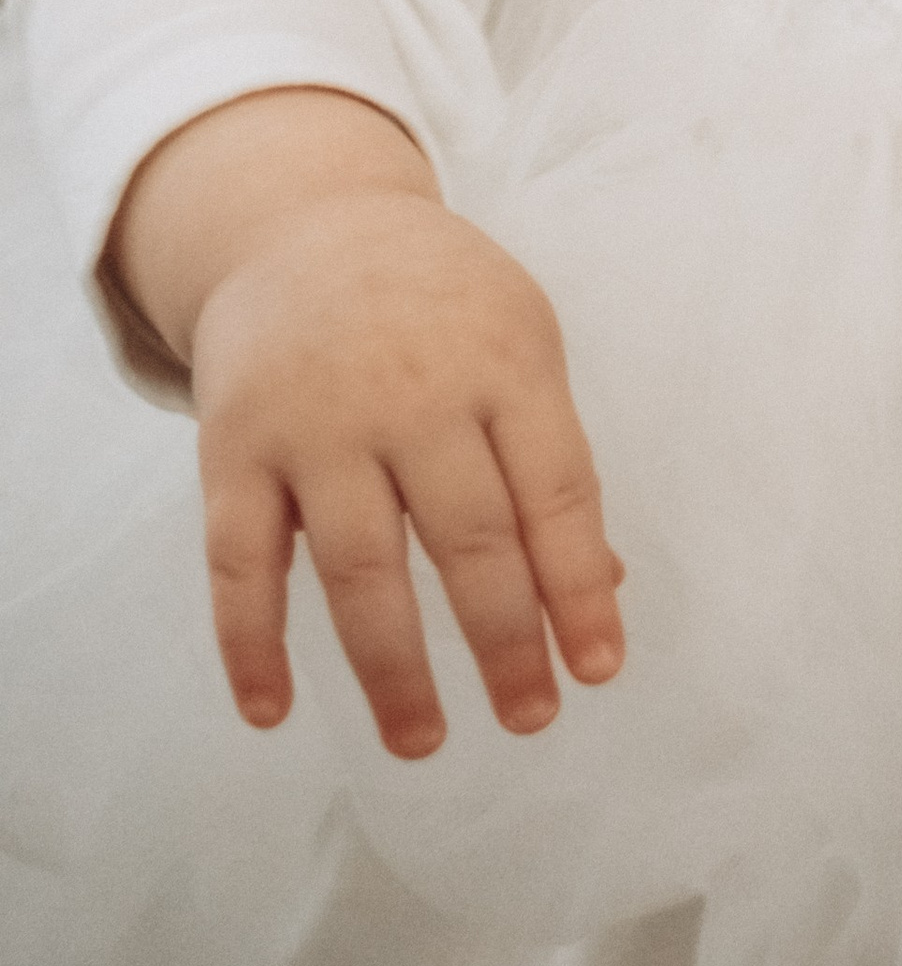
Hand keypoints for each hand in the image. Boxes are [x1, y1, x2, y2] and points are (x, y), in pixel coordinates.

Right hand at [111, 91, 625, 757]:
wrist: (305, 223)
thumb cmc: (440, 306)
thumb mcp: (518, 346)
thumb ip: (550, 463)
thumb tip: (602, 589)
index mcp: (504, 362)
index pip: (556, 491)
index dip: (580, 586)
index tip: (598, 669)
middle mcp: (413, 392)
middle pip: (469, 536)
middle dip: (505, 640)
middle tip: (531, 718)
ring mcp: (318, 420)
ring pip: (359, 565)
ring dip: (393, 667)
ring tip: (424, 742)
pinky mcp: (234, 445)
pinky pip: (238, 559)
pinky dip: (250, 643)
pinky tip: (274, 713)